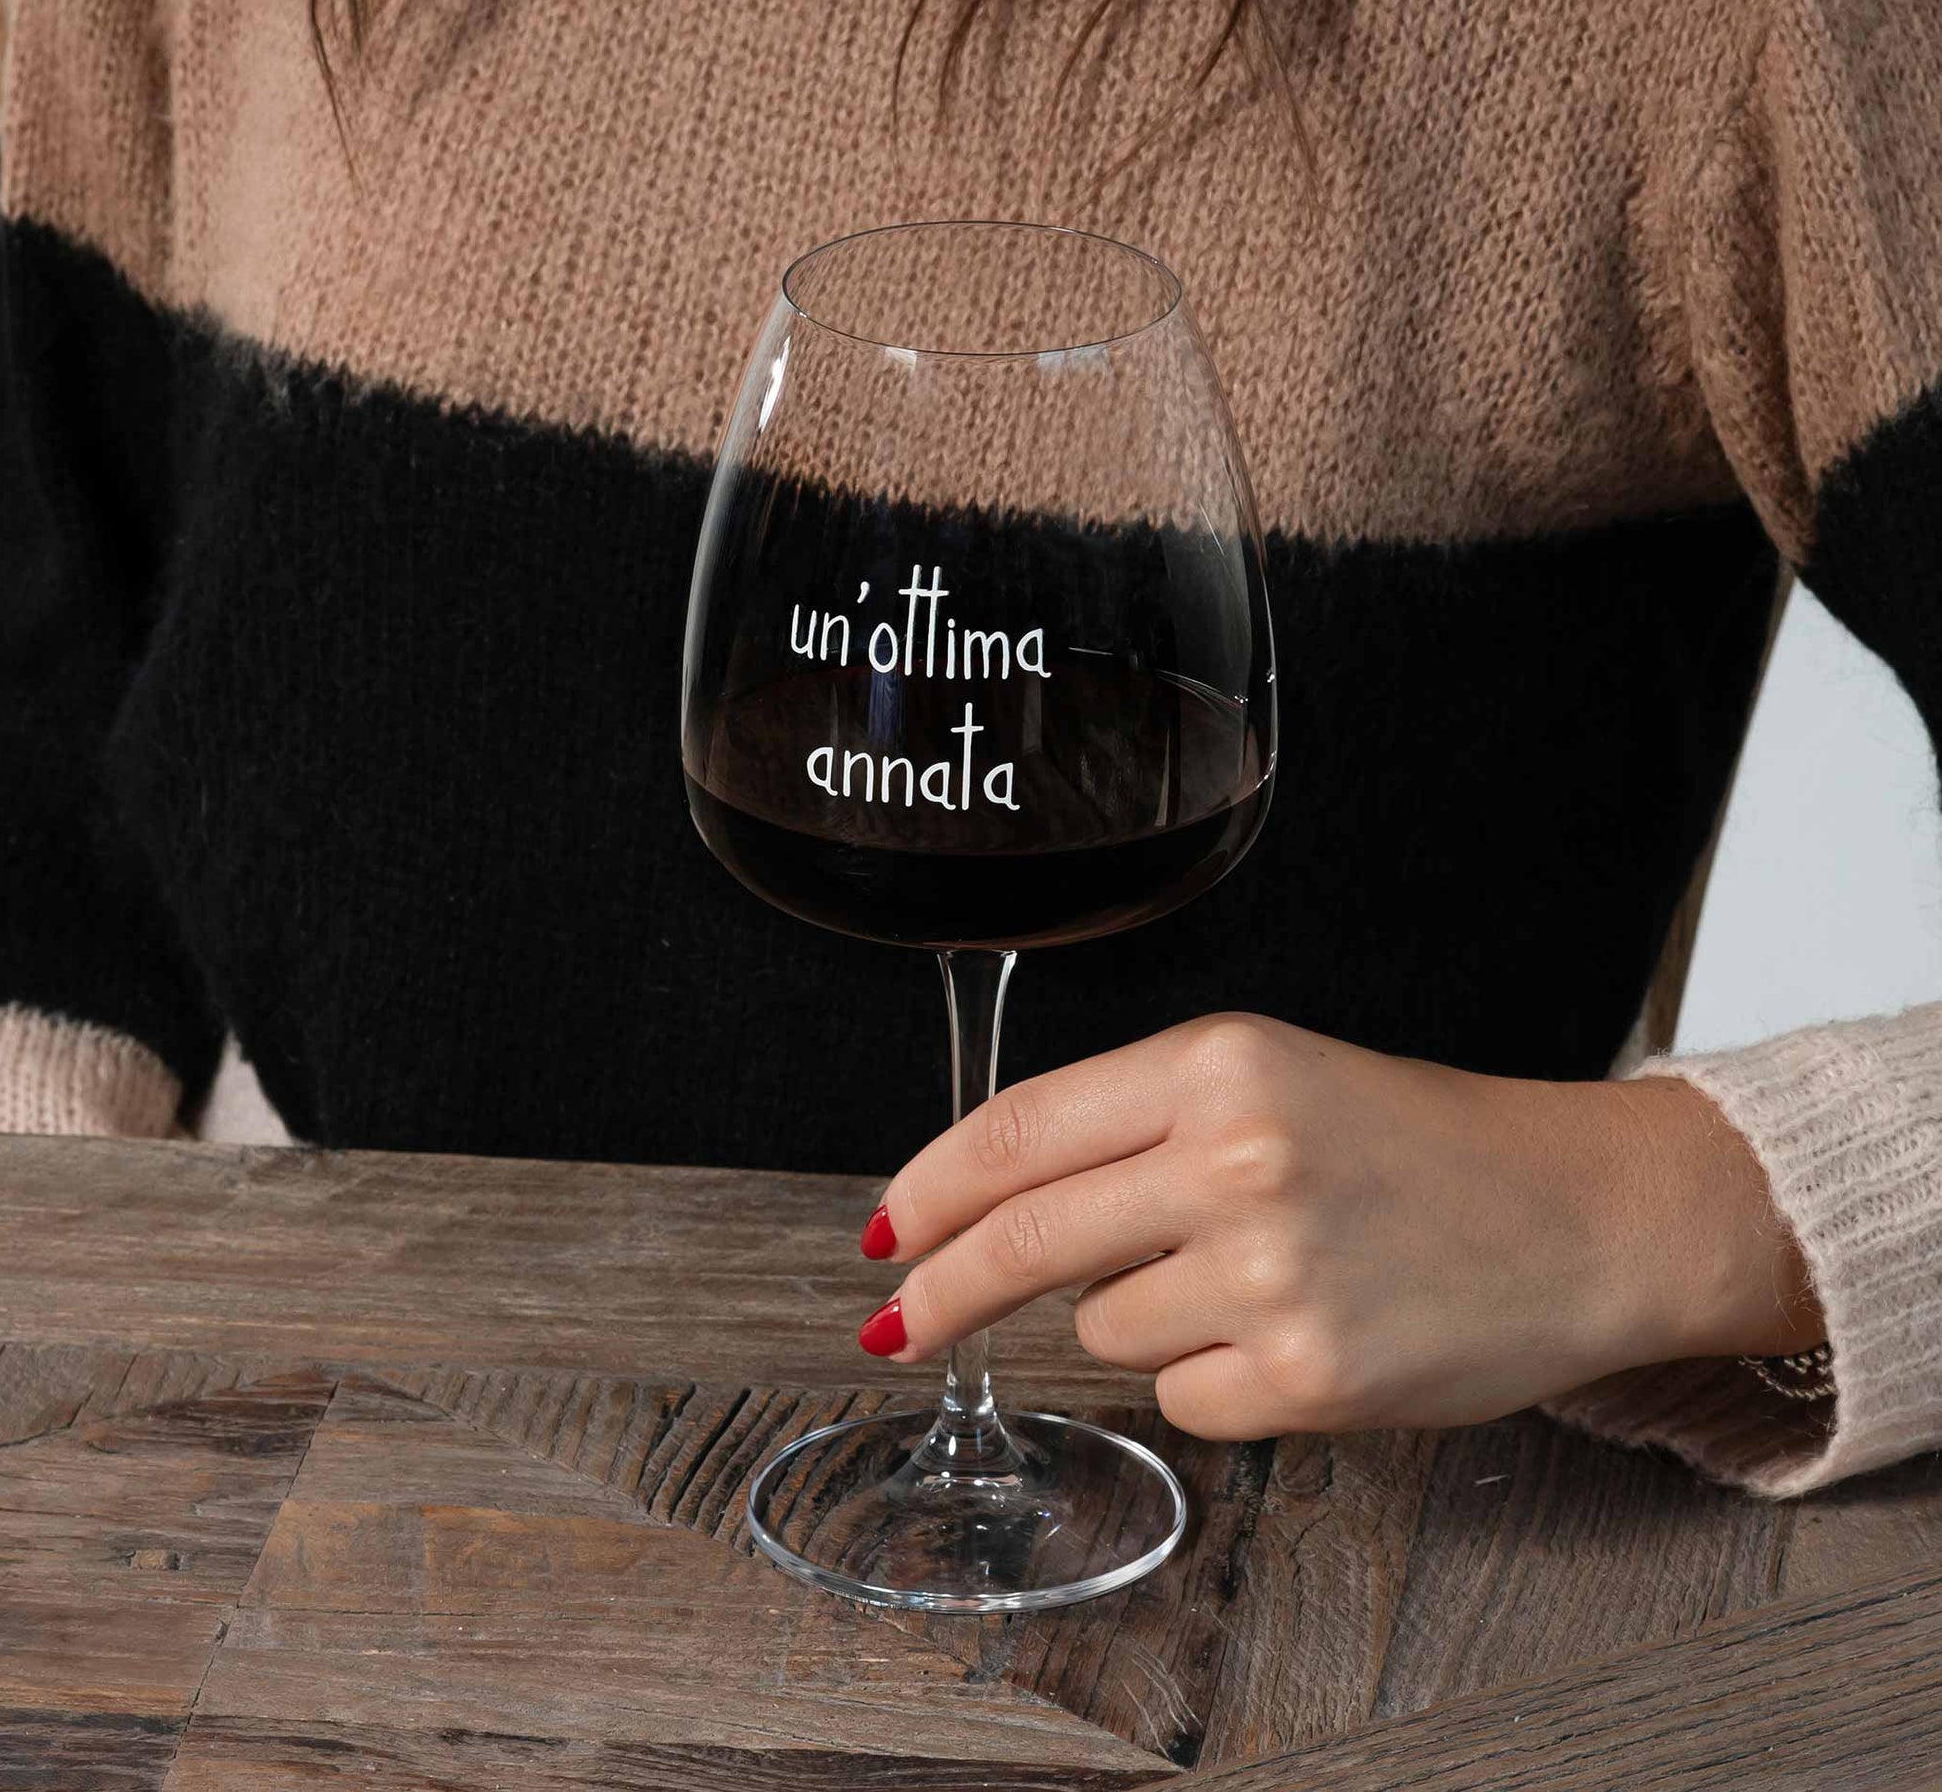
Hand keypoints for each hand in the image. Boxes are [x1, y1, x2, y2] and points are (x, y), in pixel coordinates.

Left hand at [857, 1015, 1824, 1437]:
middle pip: (1024, 1238)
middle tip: (900, 1320)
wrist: (1577, 1214)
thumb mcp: (1270, 1080)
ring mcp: (1270, 1273)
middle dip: (945, 1290)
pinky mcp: (1307, 1375)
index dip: (930, 1187)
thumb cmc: (1418, 1142)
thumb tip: (995, 1206)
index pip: (1019, 1130)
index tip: (885, 1231)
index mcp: (1217, 1065)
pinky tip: (1295, 1334)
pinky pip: (1182, 1397)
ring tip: (1255, 1278)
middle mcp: (1234, 1160)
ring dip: (1144, 1317)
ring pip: (1104, 1327)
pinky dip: (1214, 1378)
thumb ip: (1134, 1127)